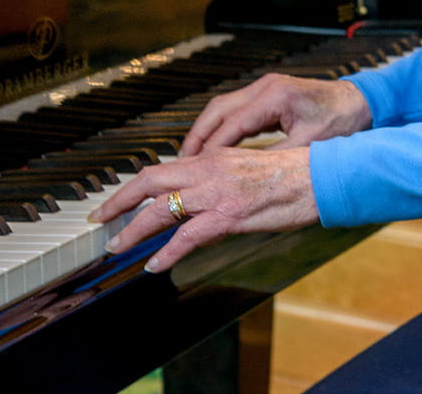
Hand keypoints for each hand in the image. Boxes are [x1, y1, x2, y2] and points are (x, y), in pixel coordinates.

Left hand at [89, 145, 316, 273]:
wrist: (320, 176)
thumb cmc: (294, 174)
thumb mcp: (251, 169)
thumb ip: (223, 179)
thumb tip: (204, 199)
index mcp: (217, 156)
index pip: (167, 166)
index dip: (139, 184)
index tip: (122, 199)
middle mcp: (211, 168)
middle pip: (151, 180)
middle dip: (119, 200)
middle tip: (101, 218)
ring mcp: (218, 192)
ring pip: (161, 208)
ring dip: (133, 229)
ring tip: (117, 246)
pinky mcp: (229, 215)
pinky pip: (186, 237)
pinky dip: (165, 253)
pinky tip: (155, 265)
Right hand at [180, 73, 372, 155]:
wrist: (360, 102)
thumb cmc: (341, 122)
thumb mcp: (308, 146)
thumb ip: (275, 160)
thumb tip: (244, 181)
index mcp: (274, 96)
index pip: (230, 125)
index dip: (210, 151)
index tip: (194, 173)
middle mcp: (265, 87)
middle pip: (217, 110)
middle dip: (196, 137)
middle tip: (179, 166)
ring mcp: (265, 88)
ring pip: (222, 108)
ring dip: (205, 132)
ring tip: (191, 160)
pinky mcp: (268, 95)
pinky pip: (235, 110)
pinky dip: (221, 128)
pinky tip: (214, 149)